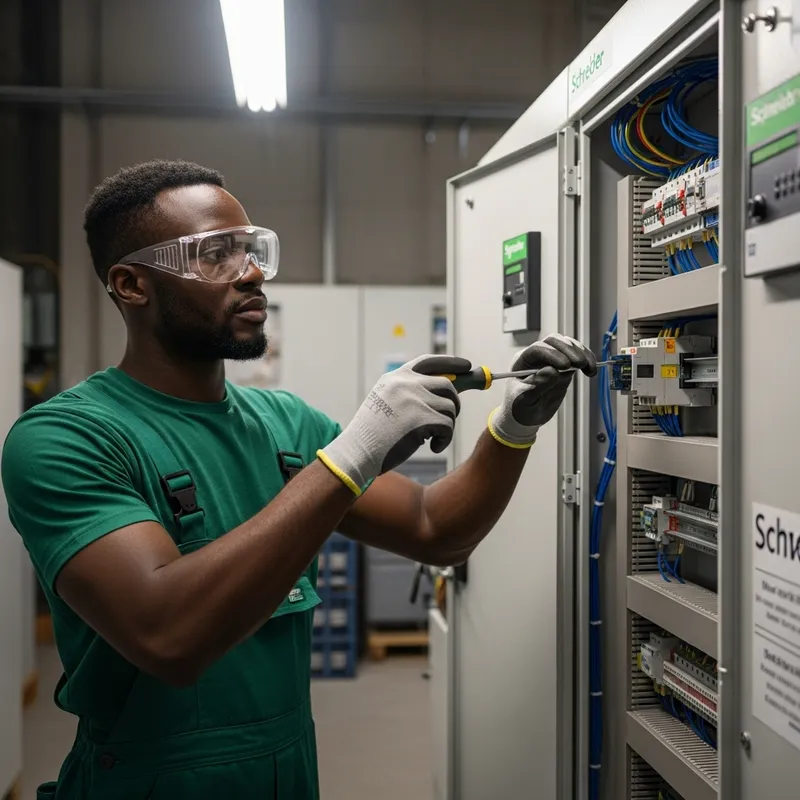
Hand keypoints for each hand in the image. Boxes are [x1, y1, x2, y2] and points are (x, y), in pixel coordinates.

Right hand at [318, 355, 471, 494]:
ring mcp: (414, 398)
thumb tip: (448, 392)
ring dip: (447, 425)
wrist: (358, 452)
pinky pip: (448, 426)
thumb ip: (410, 393)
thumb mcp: (387, 403)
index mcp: (395, 377)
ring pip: (450, 407)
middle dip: (455, 401)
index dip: (451, 362)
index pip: (429, 361)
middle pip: (447, 384)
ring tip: (433, 438)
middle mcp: (406, 383)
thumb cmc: (374, 435)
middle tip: (452, 417)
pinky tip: (433, 447)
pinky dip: (444, 439)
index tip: (467, 365)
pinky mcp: (423, 417)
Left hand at [489, 333, 596, 447]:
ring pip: (567, 345)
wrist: (526, 416)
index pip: (537, 349)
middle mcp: (537, 356)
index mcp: (522, 361)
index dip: (552, 354)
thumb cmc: (519, 407)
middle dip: (569, 350)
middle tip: (580, 364)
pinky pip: (576, 356)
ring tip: (589, 368)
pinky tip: (591, 370)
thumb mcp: (524, 401)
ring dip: (581, 353)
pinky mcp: (564, 367)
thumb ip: (537, 385)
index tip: (565, 366)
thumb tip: (552, 371)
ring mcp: (552, 360)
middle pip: (554, 341)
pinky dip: (586, 359)